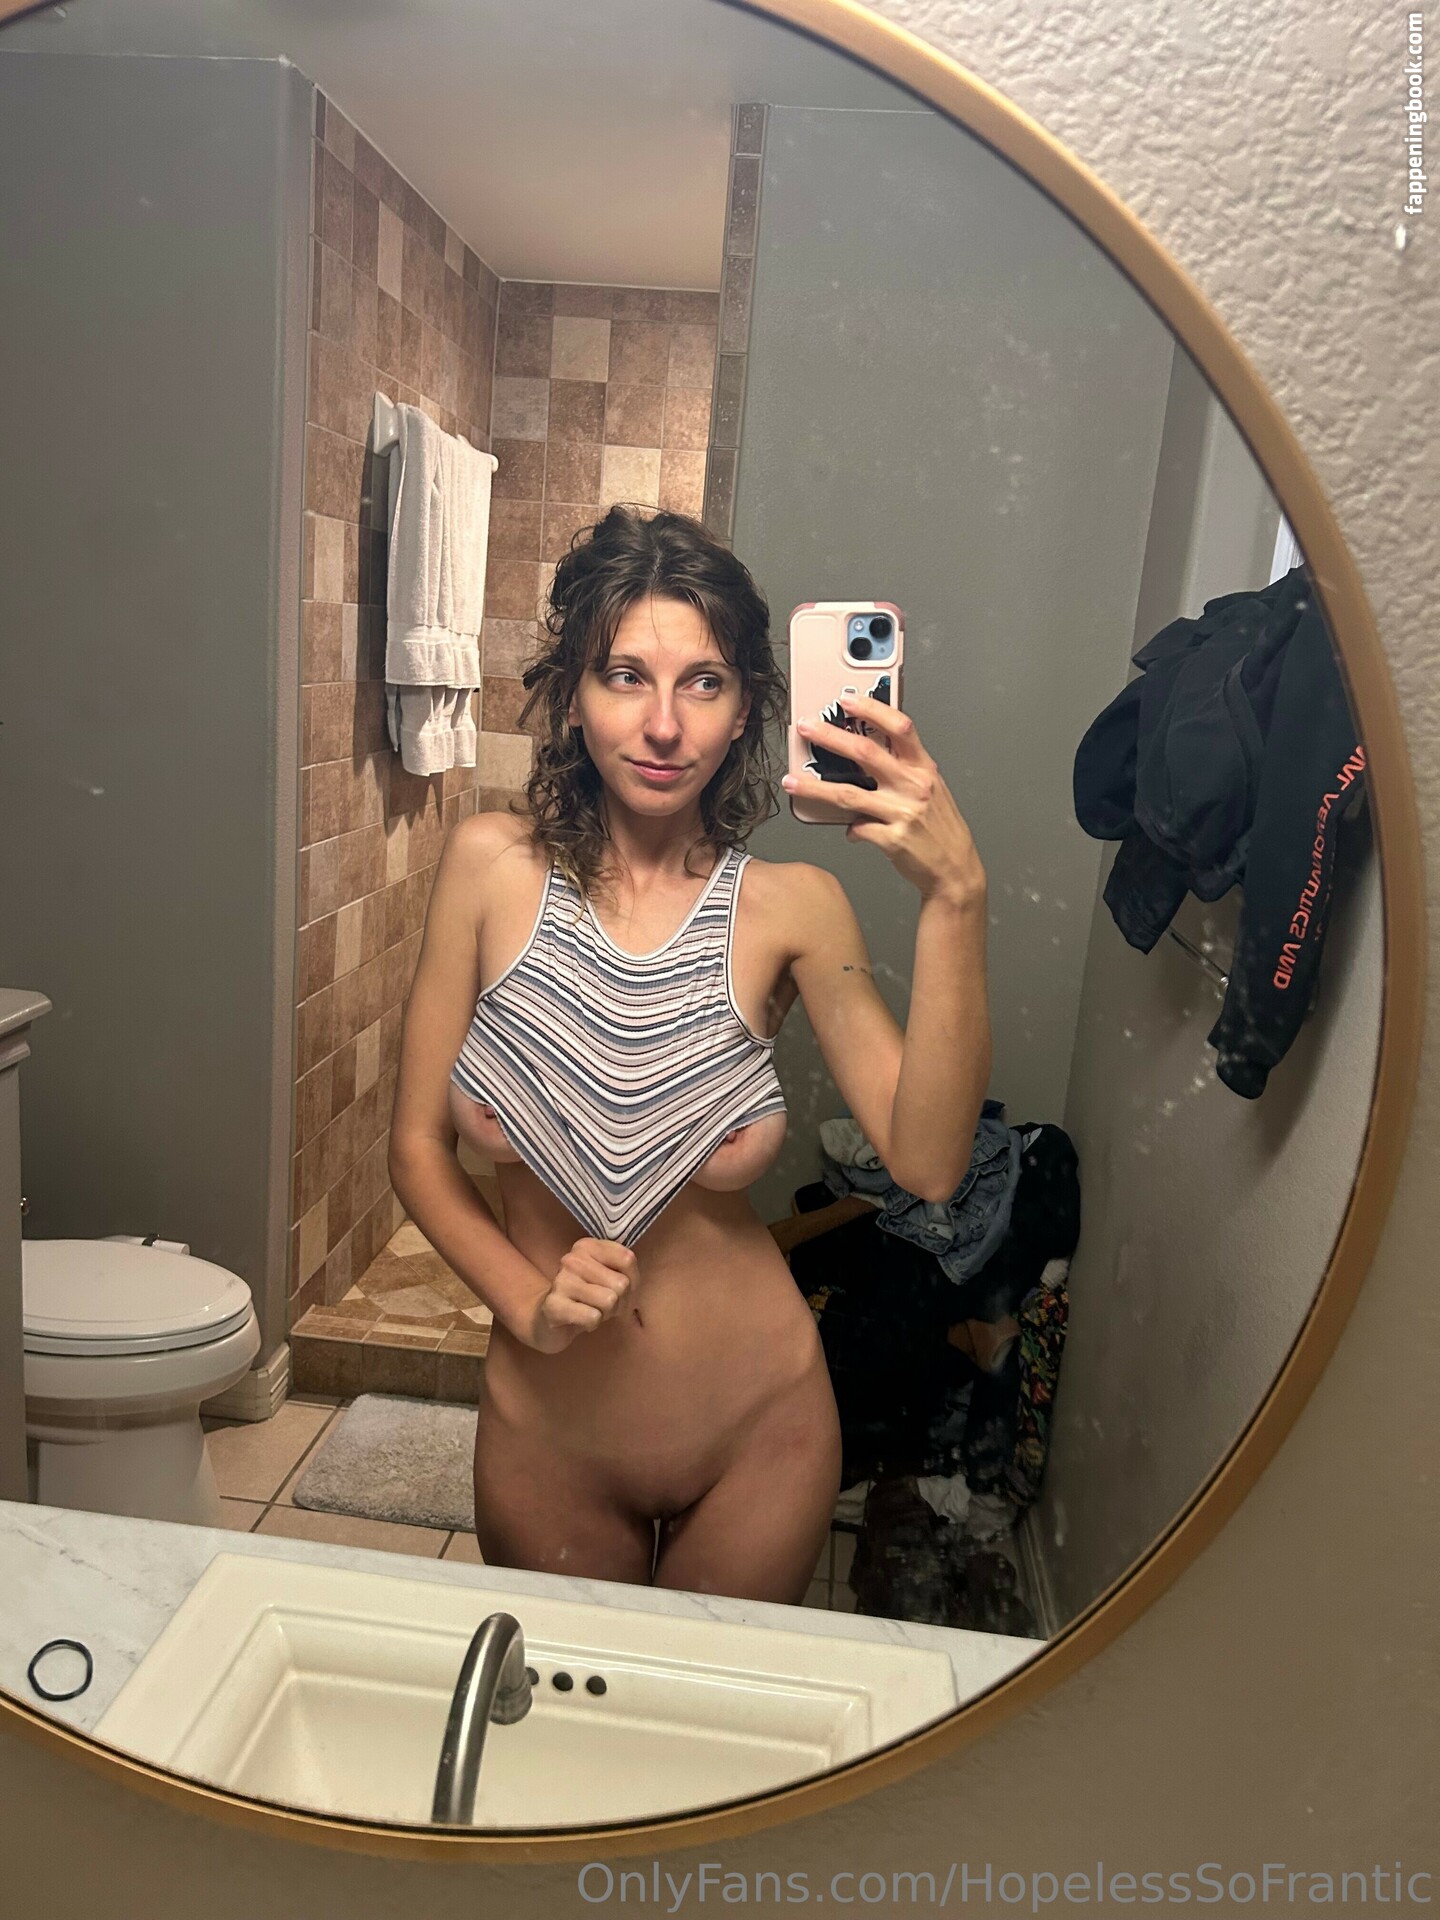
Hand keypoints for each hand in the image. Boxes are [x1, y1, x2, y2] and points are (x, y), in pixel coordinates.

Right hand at [522, 1236, 637, 1352]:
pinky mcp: (553, 1305)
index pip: (627, 1259)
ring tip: (592, 1311)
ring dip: (606, 1313)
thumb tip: (629, 1281)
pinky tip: (581, 1319)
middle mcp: (572, 1259)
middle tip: (603, 1305)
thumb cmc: (586, 1296)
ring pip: (610, 1300)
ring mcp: (561, 1281)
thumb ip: (626, 1271)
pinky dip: (593, 1323)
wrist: (547, 1318)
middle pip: (621, 1284)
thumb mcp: (609, 1277)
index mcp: (587, 1246)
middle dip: (620, 1301)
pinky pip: (593, 1317)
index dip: (632, 1281)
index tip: (616, 1288)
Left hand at [783, 694, 985, 906]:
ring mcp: (902, 812)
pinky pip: (857, 829)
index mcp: (923, 768)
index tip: (847, 700)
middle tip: (806, 728)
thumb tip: (863, 752)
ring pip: (848, 794)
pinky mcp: (892, 839)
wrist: (956, 868)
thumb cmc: (940, 827)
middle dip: (830, 737)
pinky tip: (848, 829)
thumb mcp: (930, 788)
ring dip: (814, 787)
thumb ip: (902, 768)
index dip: (872, 710)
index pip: (899, 727)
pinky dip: (849, 829)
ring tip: (792, 781)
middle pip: (865, 752)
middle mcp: (914, 786)